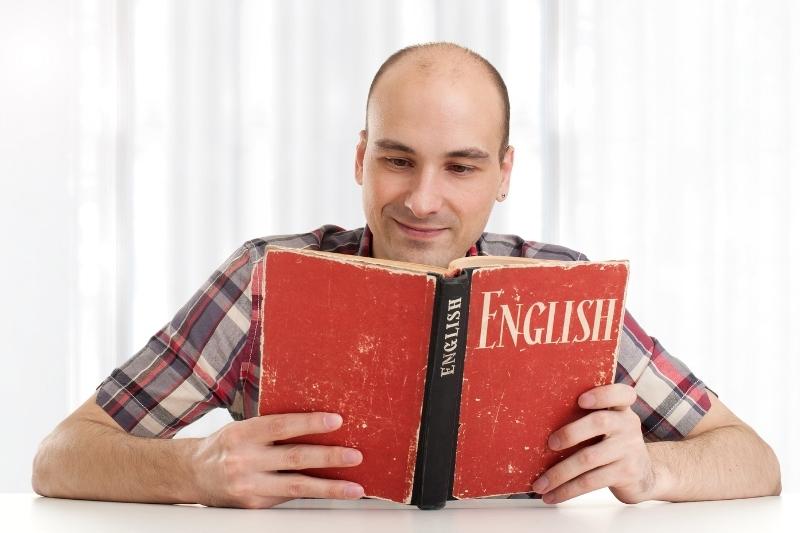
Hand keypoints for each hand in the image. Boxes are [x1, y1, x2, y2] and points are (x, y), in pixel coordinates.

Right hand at [190, 412, 364, 507]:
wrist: (193, 474)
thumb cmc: (227, 445)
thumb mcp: (243, 428)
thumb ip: (272, 428)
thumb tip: (317, 424)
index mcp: (244, 433)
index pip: (281, 425)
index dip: (309, 423)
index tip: (336, 421)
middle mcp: (245, 459)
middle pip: (294, 457)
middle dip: (329, 457)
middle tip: (355, 455)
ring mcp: (249, 485)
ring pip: (297, 485)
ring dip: (330, 487)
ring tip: (354, 487)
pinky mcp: (254, 505)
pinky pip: (290, 497)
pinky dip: (314, 493)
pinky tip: (332, 492)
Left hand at [530, 384, 655, 503]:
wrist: (643, 475)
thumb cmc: (612, 443)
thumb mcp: (607, 425)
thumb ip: (585, 416)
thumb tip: (536, 422)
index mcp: (620, 408)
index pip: (620, 394)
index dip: (602, 394)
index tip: (581, 399)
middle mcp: (628, 425)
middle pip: (599, 422)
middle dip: (570, 433)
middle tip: (550, 443)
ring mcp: (629, 449)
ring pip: (589, 458)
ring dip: (559, 473)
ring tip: (540, 484)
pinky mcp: (626, 473)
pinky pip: (591, 481)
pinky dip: (567, 490)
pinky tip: (552, 495)